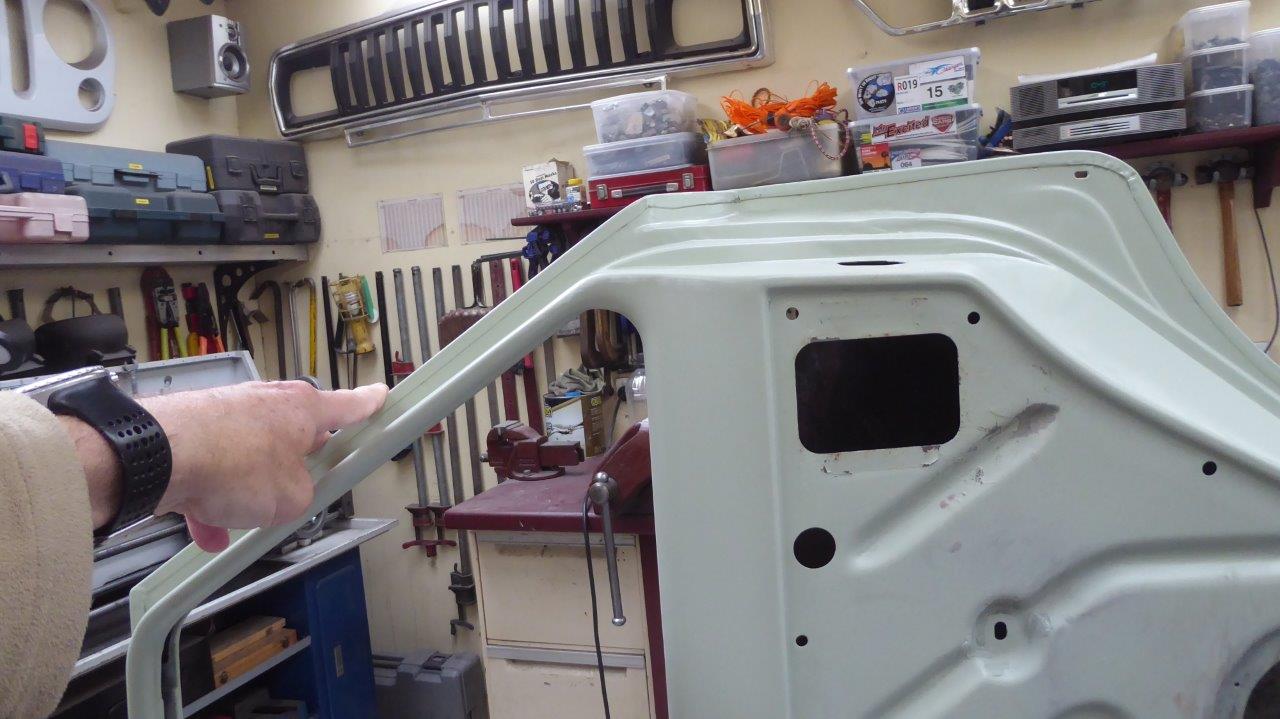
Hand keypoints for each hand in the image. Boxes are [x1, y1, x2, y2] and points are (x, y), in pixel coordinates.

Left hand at [142, 381, 387, 551]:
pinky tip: (207, 528)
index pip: (348, 405)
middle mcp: (265, 403)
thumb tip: (291, 497)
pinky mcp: (192, 430)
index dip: (368, 404)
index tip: (379, 397)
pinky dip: (211, 500)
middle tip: (300, 490)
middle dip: (295, 468)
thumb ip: (303, 497)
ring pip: (249, 459)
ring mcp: (226, 413)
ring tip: (240, 521)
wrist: (158, 455)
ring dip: (247, 492)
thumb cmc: (228, 461)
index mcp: (302, 409)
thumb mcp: (292, 499)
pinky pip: (212, 470)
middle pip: (294, 436)